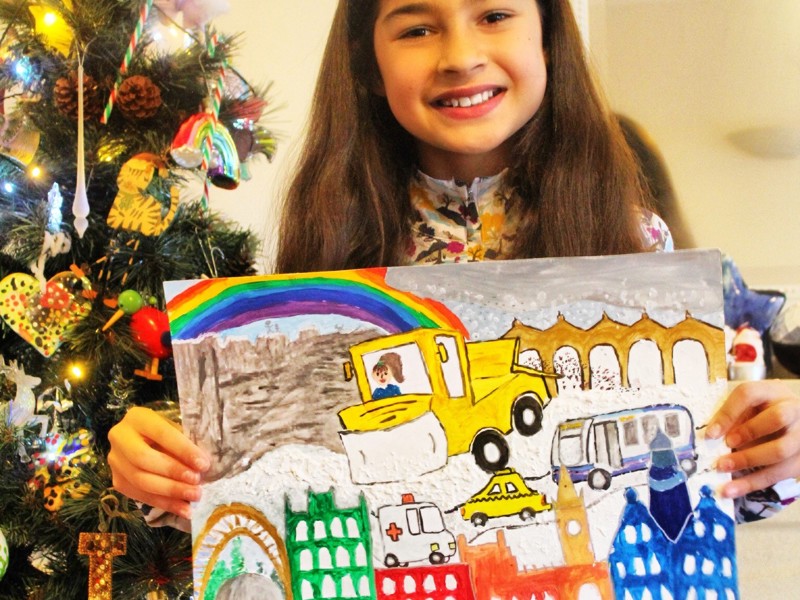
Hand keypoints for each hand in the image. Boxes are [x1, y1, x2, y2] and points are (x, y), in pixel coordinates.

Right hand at [107, 406, 209, 519]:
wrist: (143, 438)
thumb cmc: (167, 431)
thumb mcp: (175, 428)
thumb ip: (185, 442)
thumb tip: (201, 465)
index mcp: (137, 417)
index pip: (161, 434)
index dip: (183, 450)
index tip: (203, 464)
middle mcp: (119, 437)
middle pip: (143, 459)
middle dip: (173, 473)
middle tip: (197, 482)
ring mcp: (115, 461)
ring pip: (140, 481)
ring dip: (170, 492)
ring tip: (193, 497)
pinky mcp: (117, 481)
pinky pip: (140, 496)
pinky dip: (164, 504)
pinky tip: (183, 509)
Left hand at [707, 380, 799, 498]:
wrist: (793, 424)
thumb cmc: (761, 413)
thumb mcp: (747, 407)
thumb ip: (731, 416)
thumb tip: (709, 436)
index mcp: (773, 392)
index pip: (750, 394)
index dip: (729, 412)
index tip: (710, 432)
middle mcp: (794, 411)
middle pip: (777, 418)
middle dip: (749, 432)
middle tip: (726, 445)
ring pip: (781, 450)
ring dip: (748, 461)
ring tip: (722, 469)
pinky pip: (779, 474)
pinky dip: (752, 483)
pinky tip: (732, 490)